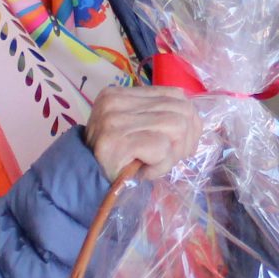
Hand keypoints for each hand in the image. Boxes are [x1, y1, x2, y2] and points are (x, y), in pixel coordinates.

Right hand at [85, 86, 201, 181]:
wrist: (83, 184)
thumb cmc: (114, 160)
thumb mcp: (136, 130)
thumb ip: (159, 117)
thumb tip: (195, 119)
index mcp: (120, 93)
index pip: (176, 95)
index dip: (190, 121)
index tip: (181, 144)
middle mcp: (115, 101)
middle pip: (181, 111)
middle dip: (186, 140)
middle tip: (171, 158)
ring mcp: (114, 120)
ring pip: (176, 127)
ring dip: (173, 154)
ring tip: (156, 165)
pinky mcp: (117, 140)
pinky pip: (163, 148)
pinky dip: (161, 165)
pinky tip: (146, 171)